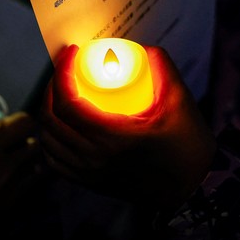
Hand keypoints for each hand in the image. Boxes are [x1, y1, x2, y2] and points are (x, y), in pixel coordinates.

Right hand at [0, 111, 43, 221]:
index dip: (21, 120)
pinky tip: (28, 175)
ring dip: (33, 155)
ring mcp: (11, 180)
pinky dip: (34, 174)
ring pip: (36, 158)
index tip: (18, 122)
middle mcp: (2, 160)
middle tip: (22, 139)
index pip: (16, 123)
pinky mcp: (14, 198)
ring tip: (25, 158)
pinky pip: (35, 179)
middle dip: (30, 137)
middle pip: (32, 138)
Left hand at [39, 44, 215, 209]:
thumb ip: (163, 69)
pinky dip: (49, 140)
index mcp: (112, 138)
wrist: (193, 190)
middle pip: (50, 119)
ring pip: (48, 141)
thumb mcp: (180, 103)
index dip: (61, 73)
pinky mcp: (90, 183)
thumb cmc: (188, 148)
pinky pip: (54, 162)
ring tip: (61, 93)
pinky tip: (60, 125)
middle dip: (50, 88)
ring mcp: (88, 174)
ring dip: (47, 112)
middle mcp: (93, 159)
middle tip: (65, 70)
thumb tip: (144, 48)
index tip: (71, 53)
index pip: (67, 103)